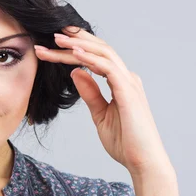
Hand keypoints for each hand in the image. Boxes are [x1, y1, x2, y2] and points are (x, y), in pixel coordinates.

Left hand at [34, 26, 171, 175]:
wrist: (142, 161)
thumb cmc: (125, 142)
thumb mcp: (100, 115)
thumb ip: (90, 93)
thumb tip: (75, 73)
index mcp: (121, 83)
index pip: (96, 58)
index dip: (77, 48)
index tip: (55, 45)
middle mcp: (126, 78)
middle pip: (99, 50)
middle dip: (75, 40)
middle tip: (52, 34)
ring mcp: (128, 82)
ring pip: (102, 53)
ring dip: (78, 45)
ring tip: (57, 39)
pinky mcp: (127, 91)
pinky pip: (107, 67)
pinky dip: (89, 58)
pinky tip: (74, 53)